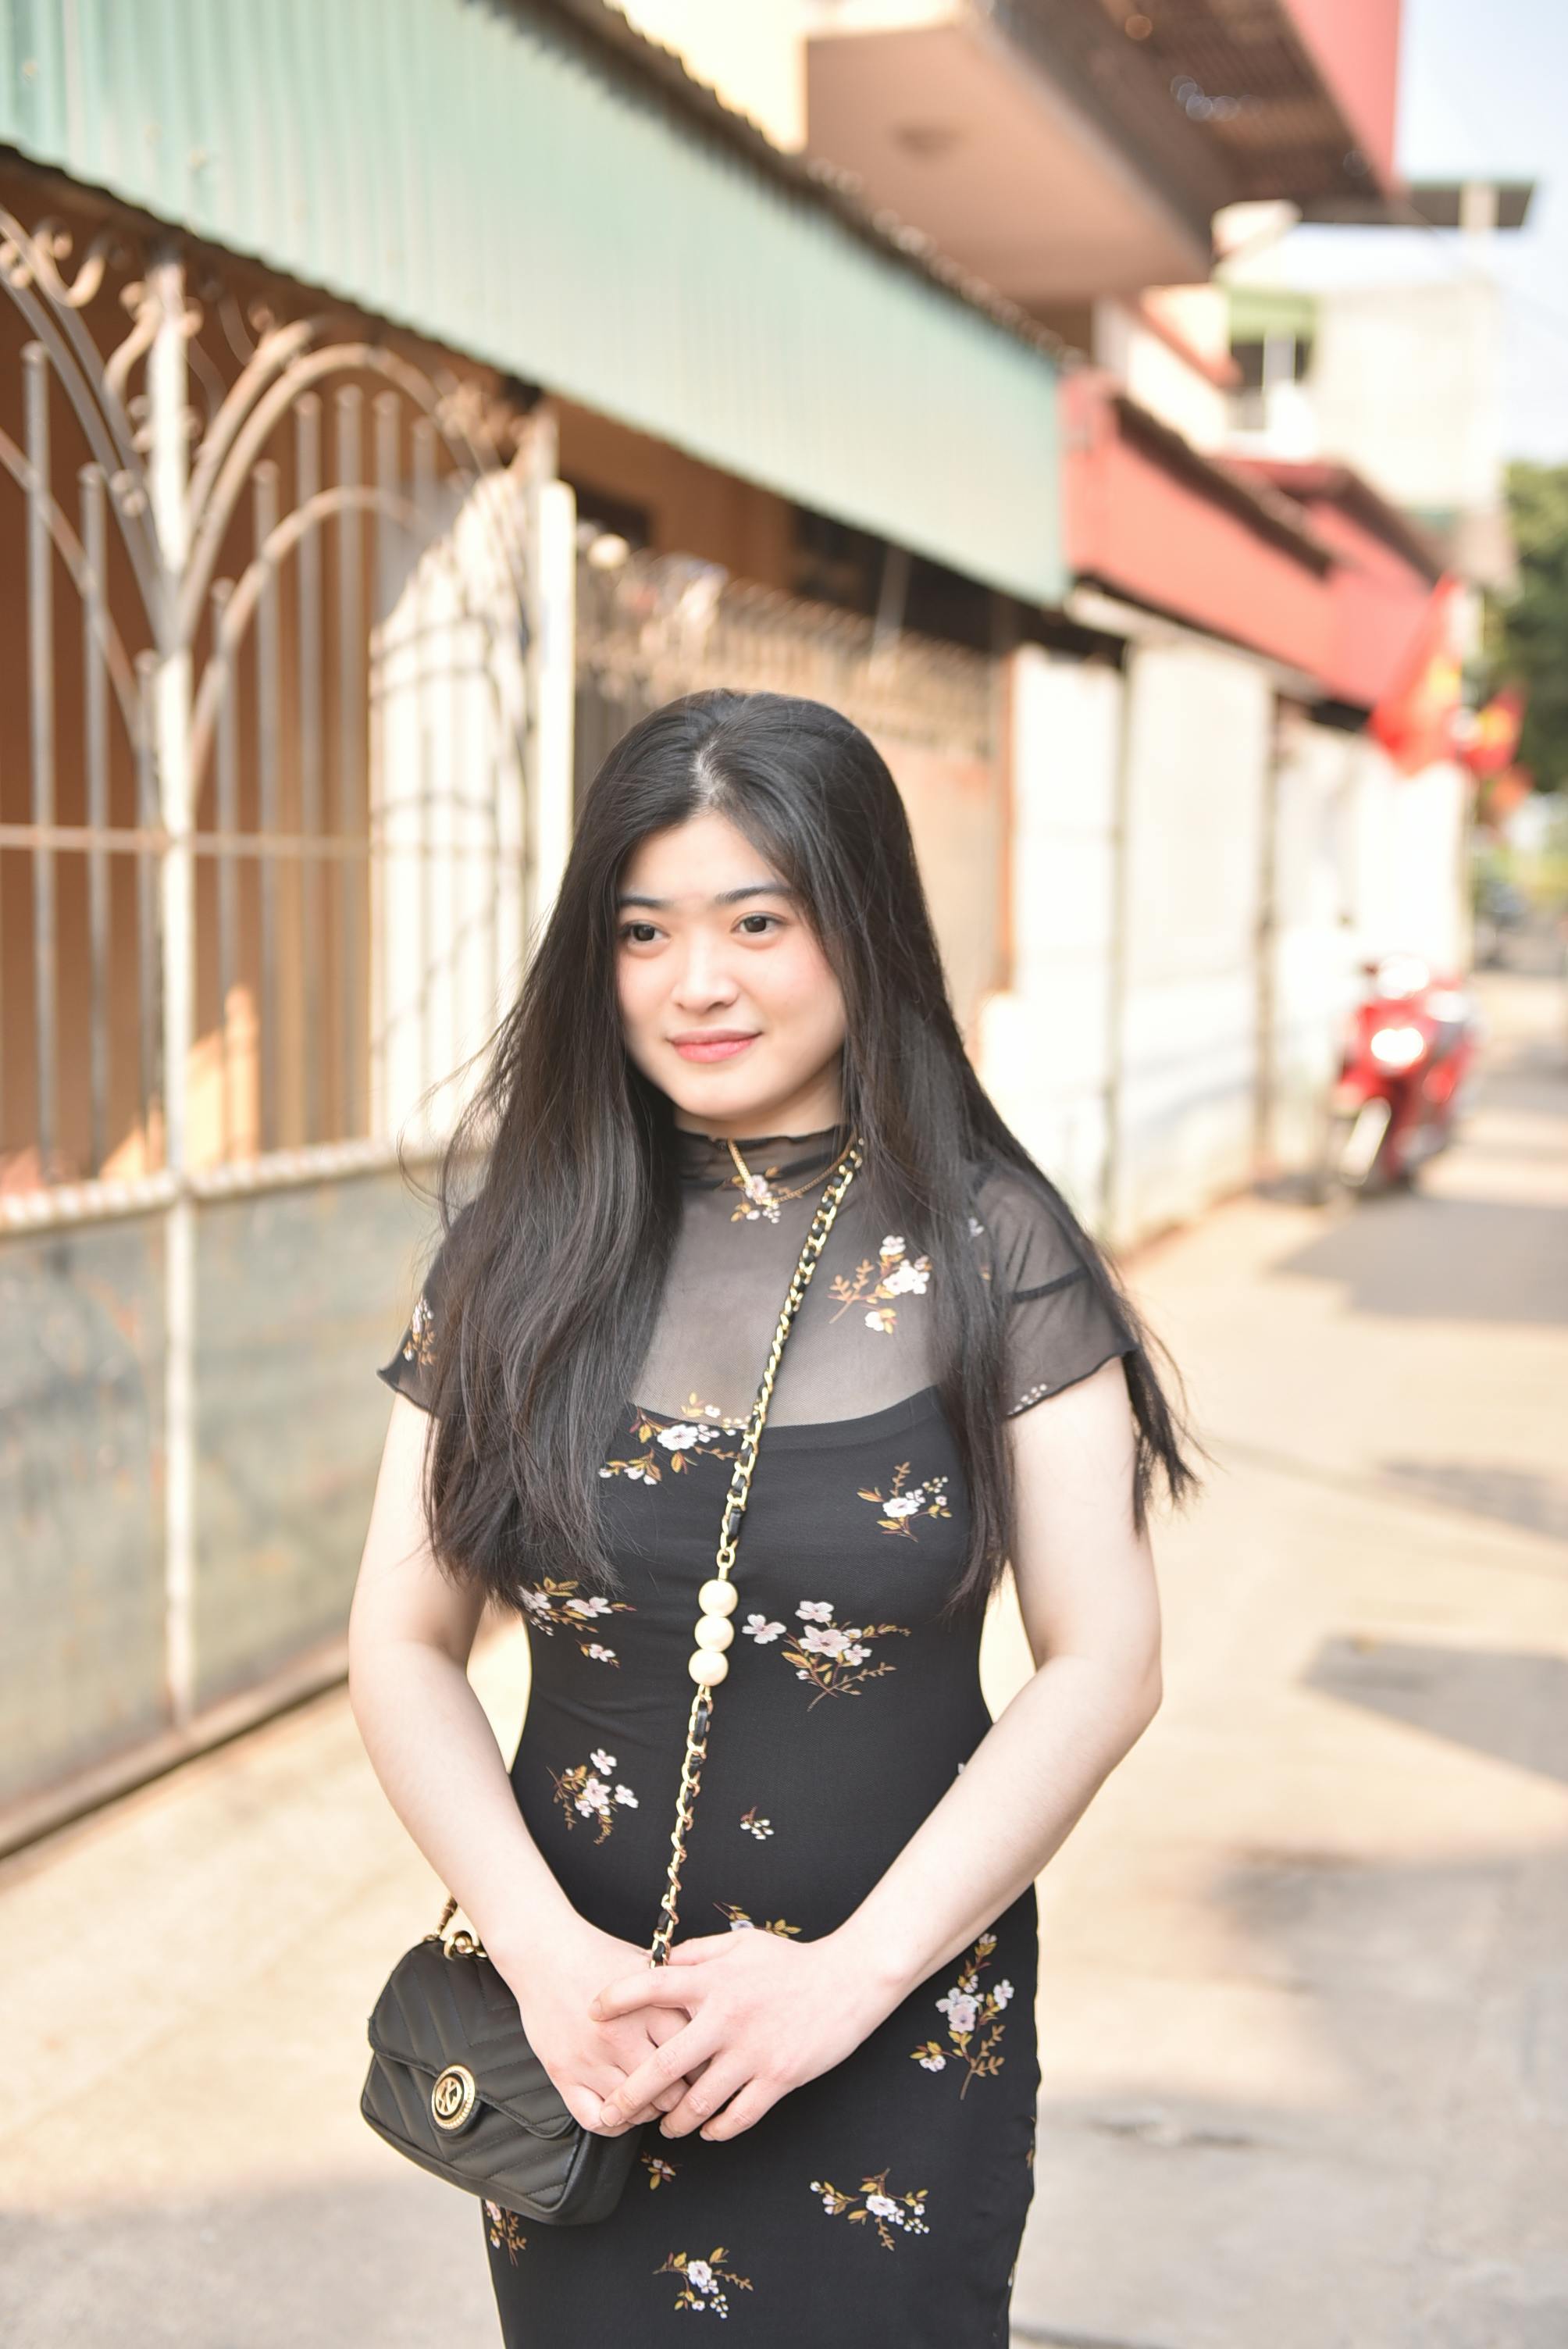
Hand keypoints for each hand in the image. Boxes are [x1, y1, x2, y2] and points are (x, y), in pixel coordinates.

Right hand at [490, 1916, 699, 2136]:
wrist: (545, 1952)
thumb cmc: (599, 1956)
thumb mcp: (647, 1965)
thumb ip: (678, 1992)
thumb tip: (713, 2018)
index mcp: (648, 2007)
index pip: (694, 2057)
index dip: (705, 2071)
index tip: (704, 2071)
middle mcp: (621, 2036)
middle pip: (669, 2092)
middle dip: (680, 2097)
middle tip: (680, 2091)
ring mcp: (591, 2059)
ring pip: (634, 2110)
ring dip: (648, 2111)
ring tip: (651, 2098)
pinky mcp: (564, 2074)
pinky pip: (595, 2120)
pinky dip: (613, 2125)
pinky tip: (620, 2111)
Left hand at [589, 1926, 902, 2142]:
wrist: (848, 1980)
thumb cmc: (790, 1962)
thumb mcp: (742, 1943)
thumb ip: (698, 1952)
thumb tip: (660, 1962)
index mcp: (715, 1980)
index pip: (654, 1985)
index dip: (618, 1998)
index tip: (591, 2013)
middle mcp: (727, 2017)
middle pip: (666, 2064)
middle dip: (632, 2094)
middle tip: (611, 2114)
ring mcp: (753, 2052)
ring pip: (699, 2101)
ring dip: (676, 2121)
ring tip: (665, 2128)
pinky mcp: (779, 2077)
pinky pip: (738, 2116)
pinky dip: (717, 2129)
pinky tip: (708, 2130)